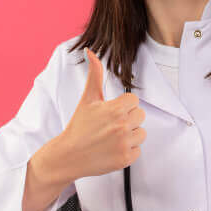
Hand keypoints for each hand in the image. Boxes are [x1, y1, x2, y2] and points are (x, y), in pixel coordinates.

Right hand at [56, 49, 146, 180]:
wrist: (68, 155)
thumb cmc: (79, 126)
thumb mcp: (87, 99)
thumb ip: (94, 74)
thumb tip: (90, 51)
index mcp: (115, 109)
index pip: (134, 101)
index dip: (123, 106)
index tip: (110, 113)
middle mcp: (122, 126)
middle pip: (140, 116)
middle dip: (128, 120)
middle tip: (110, 126)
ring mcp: (124, 144)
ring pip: (141, 134)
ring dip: (130, 136)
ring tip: (111, 138)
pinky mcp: (125, 159)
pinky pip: (137, 151)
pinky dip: (127, 151)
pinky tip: (112, 149)